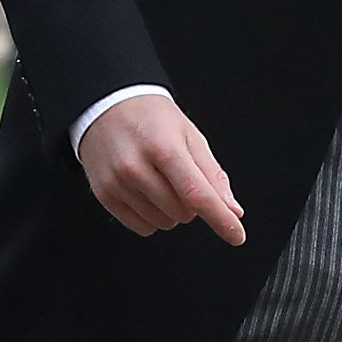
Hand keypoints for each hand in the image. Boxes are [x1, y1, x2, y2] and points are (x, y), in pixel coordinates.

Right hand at [77, 95, 244, 245]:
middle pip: (182, 213)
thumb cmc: (154, 120)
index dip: (219, 218)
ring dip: (170, 210)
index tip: (237, 235)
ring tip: (158, 179)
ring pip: (163, 223)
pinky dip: (151, 216)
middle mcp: (135, 167)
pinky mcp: (104, 196)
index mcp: (163, 147)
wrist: (108, 106)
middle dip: (190, 203)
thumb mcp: (190, 136)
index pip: (196, 193)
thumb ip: (212, 175)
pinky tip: (144, 191)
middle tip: (178, 176)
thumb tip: (232, 210)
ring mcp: (116, 183)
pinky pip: (142, 227)